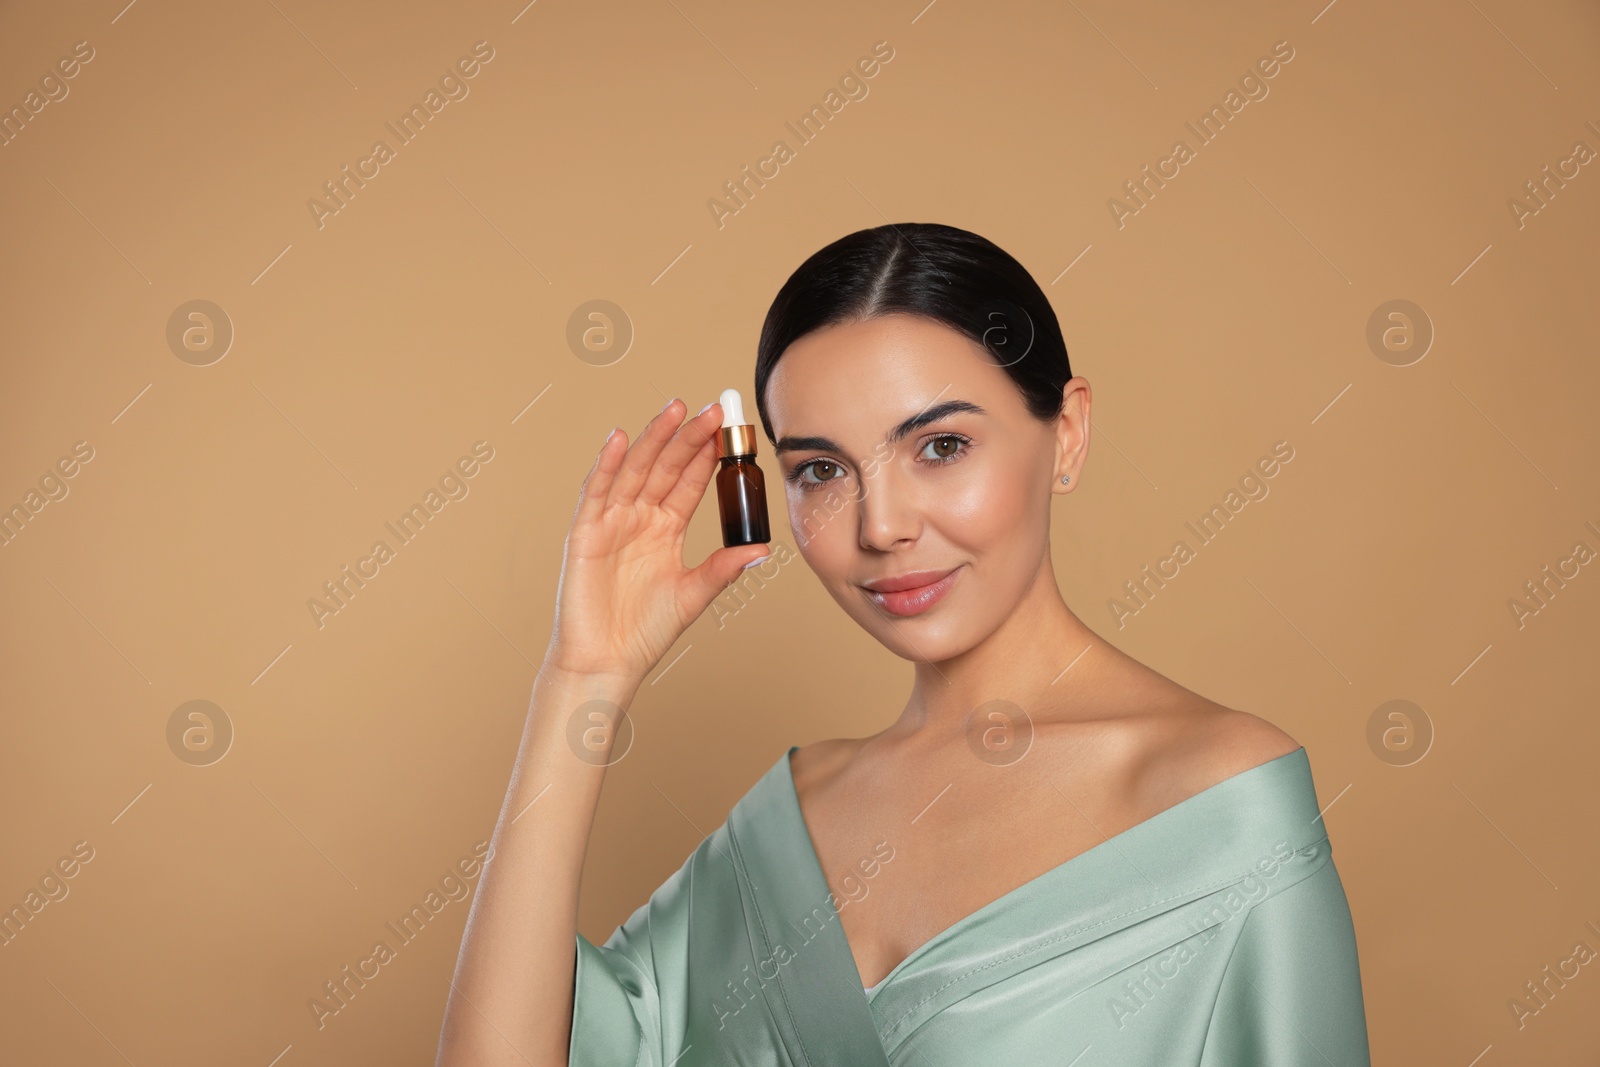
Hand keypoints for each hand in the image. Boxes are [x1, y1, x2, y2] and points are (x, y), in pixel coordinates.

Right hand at [544, 398, 770, 680]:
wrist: (608, 661)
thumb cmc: (645, 633)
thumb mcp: (693, 594)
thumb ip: (723, 569)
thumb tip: (762, 550)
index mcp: (665, 530)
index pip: (687, 482)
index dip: (706, 455)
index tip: (728, 430)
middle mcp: (639, 520)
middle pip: (664, 467)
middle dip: (687, 438)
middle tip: (711, 409)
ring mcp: (611, 523)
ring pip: (634, 470)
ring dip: (653, 439)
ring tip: (674, 410)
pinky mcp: (585, 534)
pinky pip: (596, 492)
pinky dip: (606, 465)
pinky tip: (619, 438)